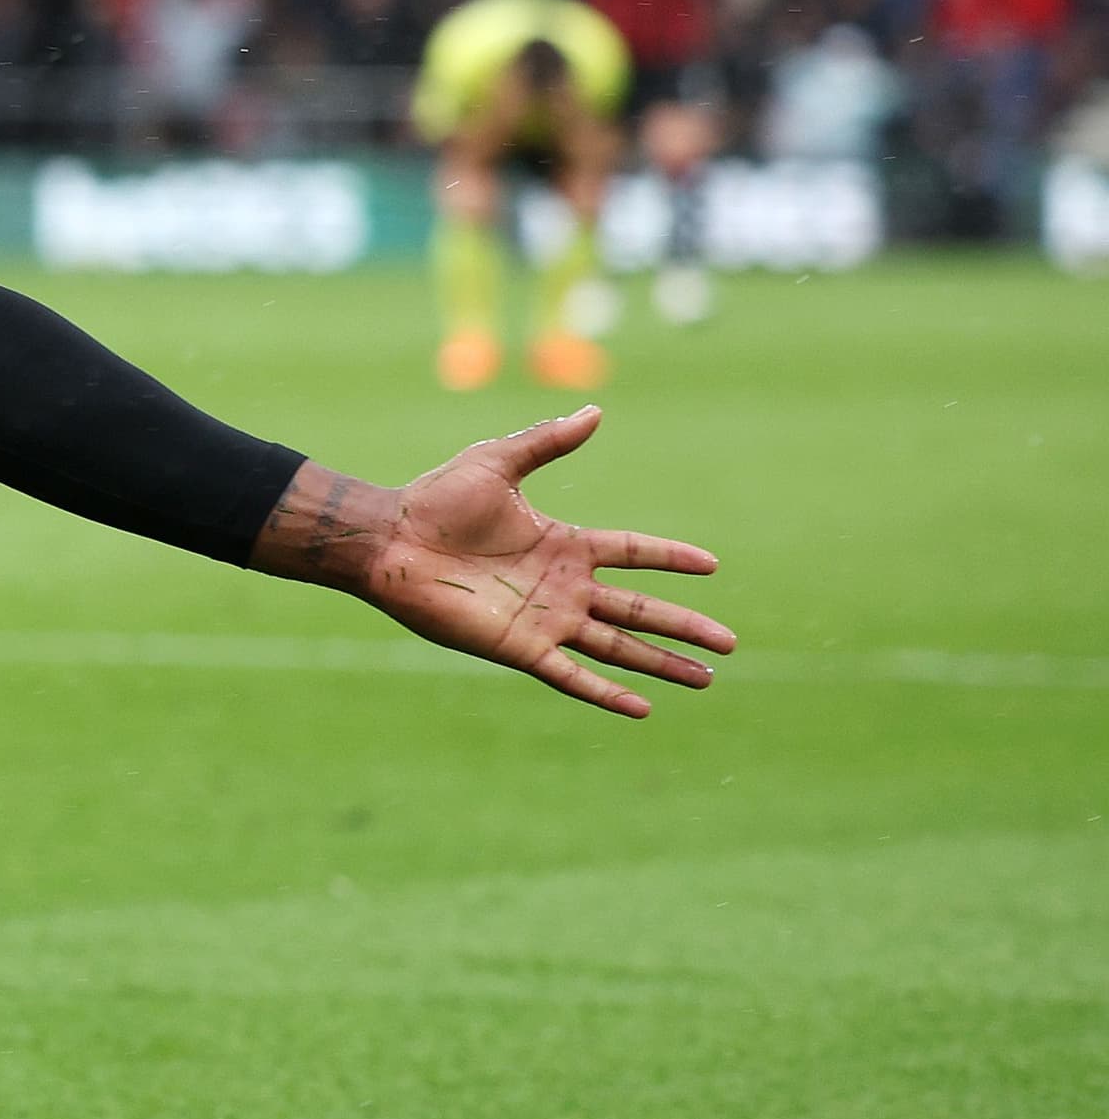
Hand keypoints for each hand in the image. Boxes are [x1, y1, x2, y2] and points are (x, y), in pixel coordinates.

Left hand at [258, 406, 732, 716]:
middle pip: (639, 610)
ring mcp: (544, 619)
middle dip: (684, 626)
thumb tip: (595, 410)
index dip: (671, 559)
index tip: (712, 566)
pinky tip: (643, 708)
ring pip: (618, 646)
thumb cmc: (435, 499)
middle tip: (729, 644)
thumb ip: (547, 441)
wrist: (389, 539)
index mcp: (563, 544)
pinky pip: (572, 675)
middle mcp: (561, 586)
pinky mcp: (519, 646)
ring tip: (706, 679)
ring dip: (661, 663)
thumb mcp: (498, 462)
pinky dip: (607, 691)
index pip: (633, 553)